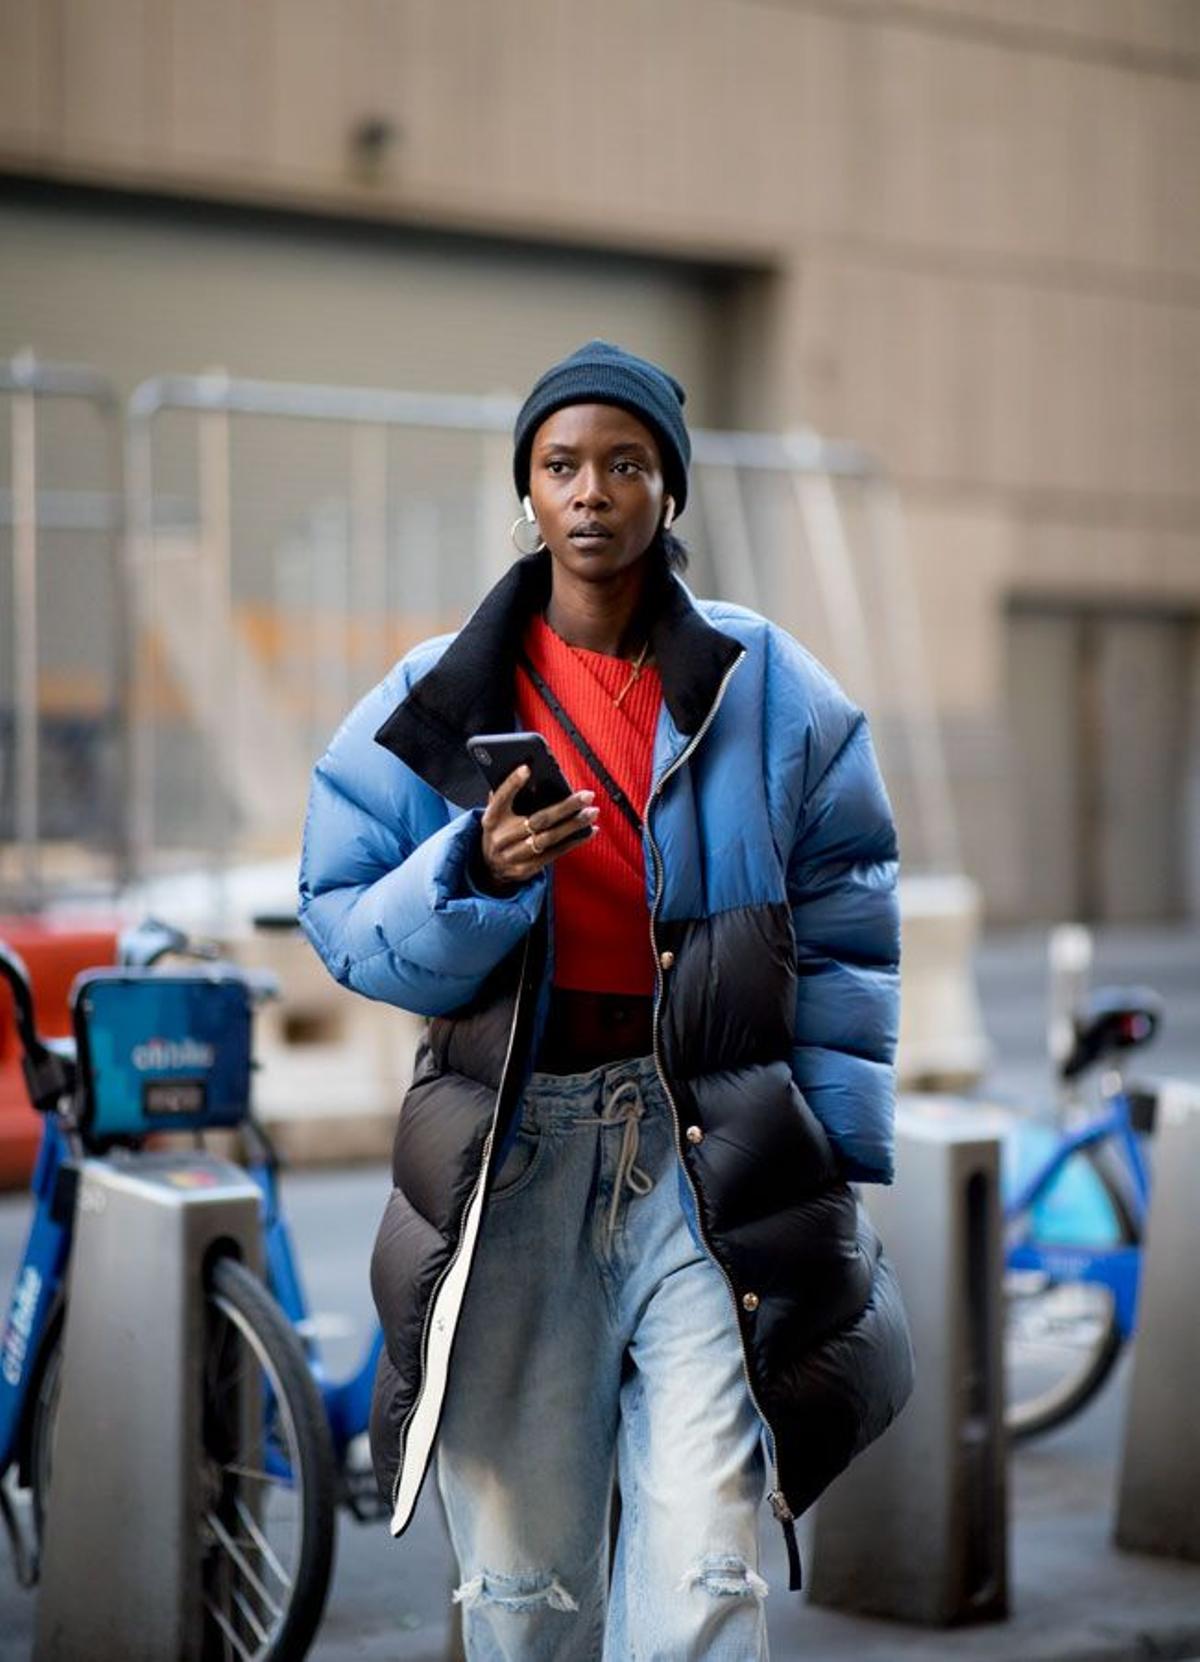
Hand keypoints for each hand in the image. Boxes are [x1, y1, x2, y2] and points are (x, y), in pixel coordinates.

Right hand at [480, 765, 598, 886]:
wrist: (489, 868)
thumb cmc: (499, 832)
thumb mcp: (496, 815)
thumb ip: (507, 797)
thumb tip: (528, 773)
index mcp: (491, 818)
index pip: (501, 798)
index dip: (512, 783)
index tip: (527, 768)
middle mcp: (501, 838)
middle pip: (538, 820)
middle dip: (566, 807)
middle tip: (586, 795)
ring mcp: (514, 855)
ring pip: (550, 838)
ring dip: (574, 825)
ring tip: (592, 812)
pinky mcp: (527, 868)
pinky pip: (555, 853)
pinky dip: (574, 841)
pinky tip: (589, 831)